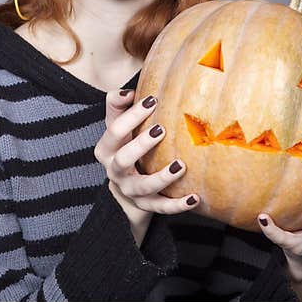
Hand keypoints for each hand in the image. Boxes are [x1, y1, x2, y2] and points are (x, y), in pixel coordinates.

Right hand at [95, 89, 200, 216]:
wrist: (125, 183)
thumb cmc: (125, 144)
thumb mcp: (117, 125)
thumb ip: (117, 104)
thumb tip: (129, 92)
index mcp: (106, 149)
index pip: (115, 130)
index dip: (132, 115)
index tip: (153, 100)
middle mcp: (114, 171)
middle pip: (124, 159)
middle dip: (141, 144)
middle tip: (161, 130)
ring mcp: (130, 190)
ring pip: (144, 187)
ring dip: (162, 177)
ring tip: (181, 165)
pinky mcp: (146, 205)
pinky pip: (161, 208)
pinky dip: (177, 205)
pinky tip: (194, 197)